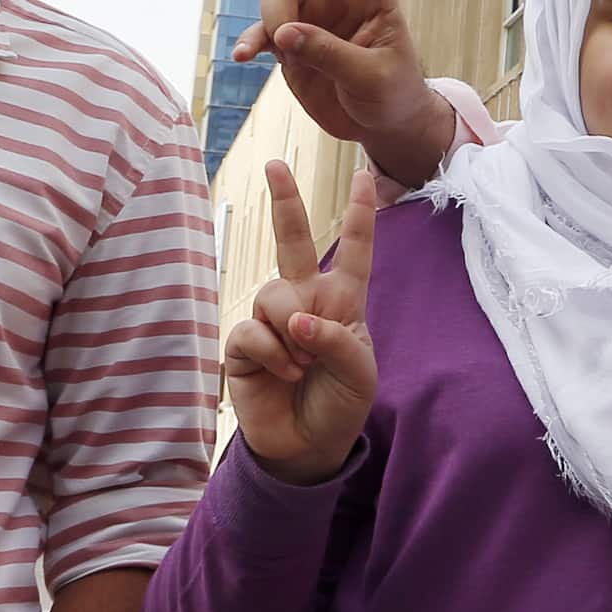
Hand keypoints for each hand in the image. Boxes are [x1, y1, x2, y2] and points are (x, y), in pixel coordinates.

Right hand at [225, 0, 453, 185]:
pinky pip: (260, 32)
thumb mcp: (374, 79)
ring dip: (271, 17)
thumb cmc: (392, 94)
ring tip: (282, 51)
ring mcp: (309, 13)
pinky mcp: (287, 42)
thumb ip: (331, 55)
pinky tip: (245, 58)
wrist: (379, 125)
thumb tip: (284, 35)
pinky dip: (250, 42)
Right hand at [225, 165, 380, 485]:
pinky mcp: (245, 343)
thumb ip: (337, 341)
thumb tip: (296, 320)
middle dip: (285, 201)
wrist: (308, 446)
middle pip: (292, 241)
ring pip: (274, 293)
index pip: (353, 251)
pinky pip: (253, 329)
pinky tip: (285, 374)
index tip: (366, 176)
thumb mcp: (360, 374)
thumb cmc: (340, 403)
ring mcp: (272, 319)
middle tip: (276, 165)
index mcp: (342, 301)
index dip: (360, 215)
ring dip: (293, 332)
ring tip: (304, 367)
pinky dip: (274, 353)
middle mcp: (304, 301)